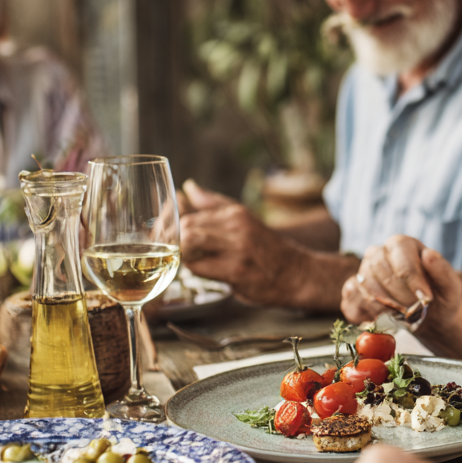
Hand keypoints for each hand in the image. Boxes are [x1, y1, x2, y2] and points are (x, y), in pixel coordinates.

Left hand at [178, 180, 308, 306]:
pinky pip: (199, 267)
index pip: (186, 206)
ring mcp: (237, 248)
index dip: (168, 218)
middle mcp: (236, 225)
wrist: (298, 274)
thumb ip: (214, 204)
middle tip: (171, 250)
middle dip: (171, 239)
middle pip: (185, 224)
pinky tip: (201, 271)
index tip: (162, 229)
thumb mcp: (244, 219)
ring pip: (189, 242)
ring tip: (187, 259)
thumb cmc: (267, 249)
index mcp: (234, 212)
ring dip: (181, 253)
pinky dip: (193, 270)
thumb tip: (188, 188)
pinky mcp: (237, 271)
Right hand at [340, 235, 461, 332]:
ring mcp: (362, 272)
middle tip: (414, 312)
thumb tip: (429, 255)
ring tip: (402, 318)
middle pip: (377, 268)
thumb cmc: (440, 298)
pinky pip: (350, 301)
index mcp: (402, 245)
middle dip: (398, 295)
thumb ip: (444, 272)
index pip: (399, 251)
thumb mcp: (451, 288)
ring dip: (384, 307)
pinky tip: (382, 320)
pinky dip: (365, 315)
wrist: (429, 318)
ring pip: (363, 285)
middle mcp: (378, 253)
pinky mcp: (353, 292)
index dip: (411, 276)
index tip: (424, 297)